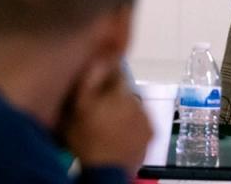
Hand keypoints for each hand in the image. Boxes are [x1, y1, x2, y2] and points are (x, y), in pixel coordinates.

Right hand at [62, 60, 152, 175]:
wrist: (106, 171)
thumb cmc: (86, 139)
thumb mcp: (77, 108)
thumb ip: (89, 80)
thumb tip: (101, 57)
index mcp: (119, 91)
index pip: (117, 72)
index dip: (106, 76)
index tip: (96, 86)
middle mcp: (138, 100)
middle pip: (124, 91)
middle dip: (114, 95)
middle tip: (100, 109)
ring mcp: (147, 117)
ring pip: (133, 106)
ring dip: (124, 110)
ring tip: (110, 124)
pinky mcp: (152, 133)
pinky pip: (141, 122)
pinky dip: (133, 125)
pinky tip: (121, 134)